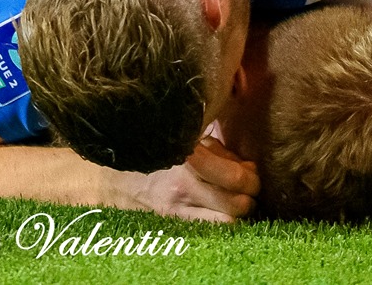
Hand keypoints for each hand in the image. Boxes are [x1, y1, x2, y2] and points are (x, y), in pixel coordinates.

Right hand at [135, 136, 258, 221]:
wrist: (120, 177)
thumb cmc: (160, 154)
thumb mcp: (189, 142)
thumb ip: (221, 153)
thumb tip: (250, 168)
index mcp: (189, 155)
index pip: (236, 177)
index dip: (251, 178)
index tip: (250, 174)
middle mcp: (184, 183)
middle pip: (238, 202)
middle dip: (249, 196)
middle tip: (246, 190)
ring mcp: (178, 207)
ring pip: (230, 220)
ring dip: (238, 212)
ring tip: (234, 202)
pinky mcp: (174, 222)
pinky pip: (212, 229)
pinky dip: (223, 222)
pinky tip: (219, 212)